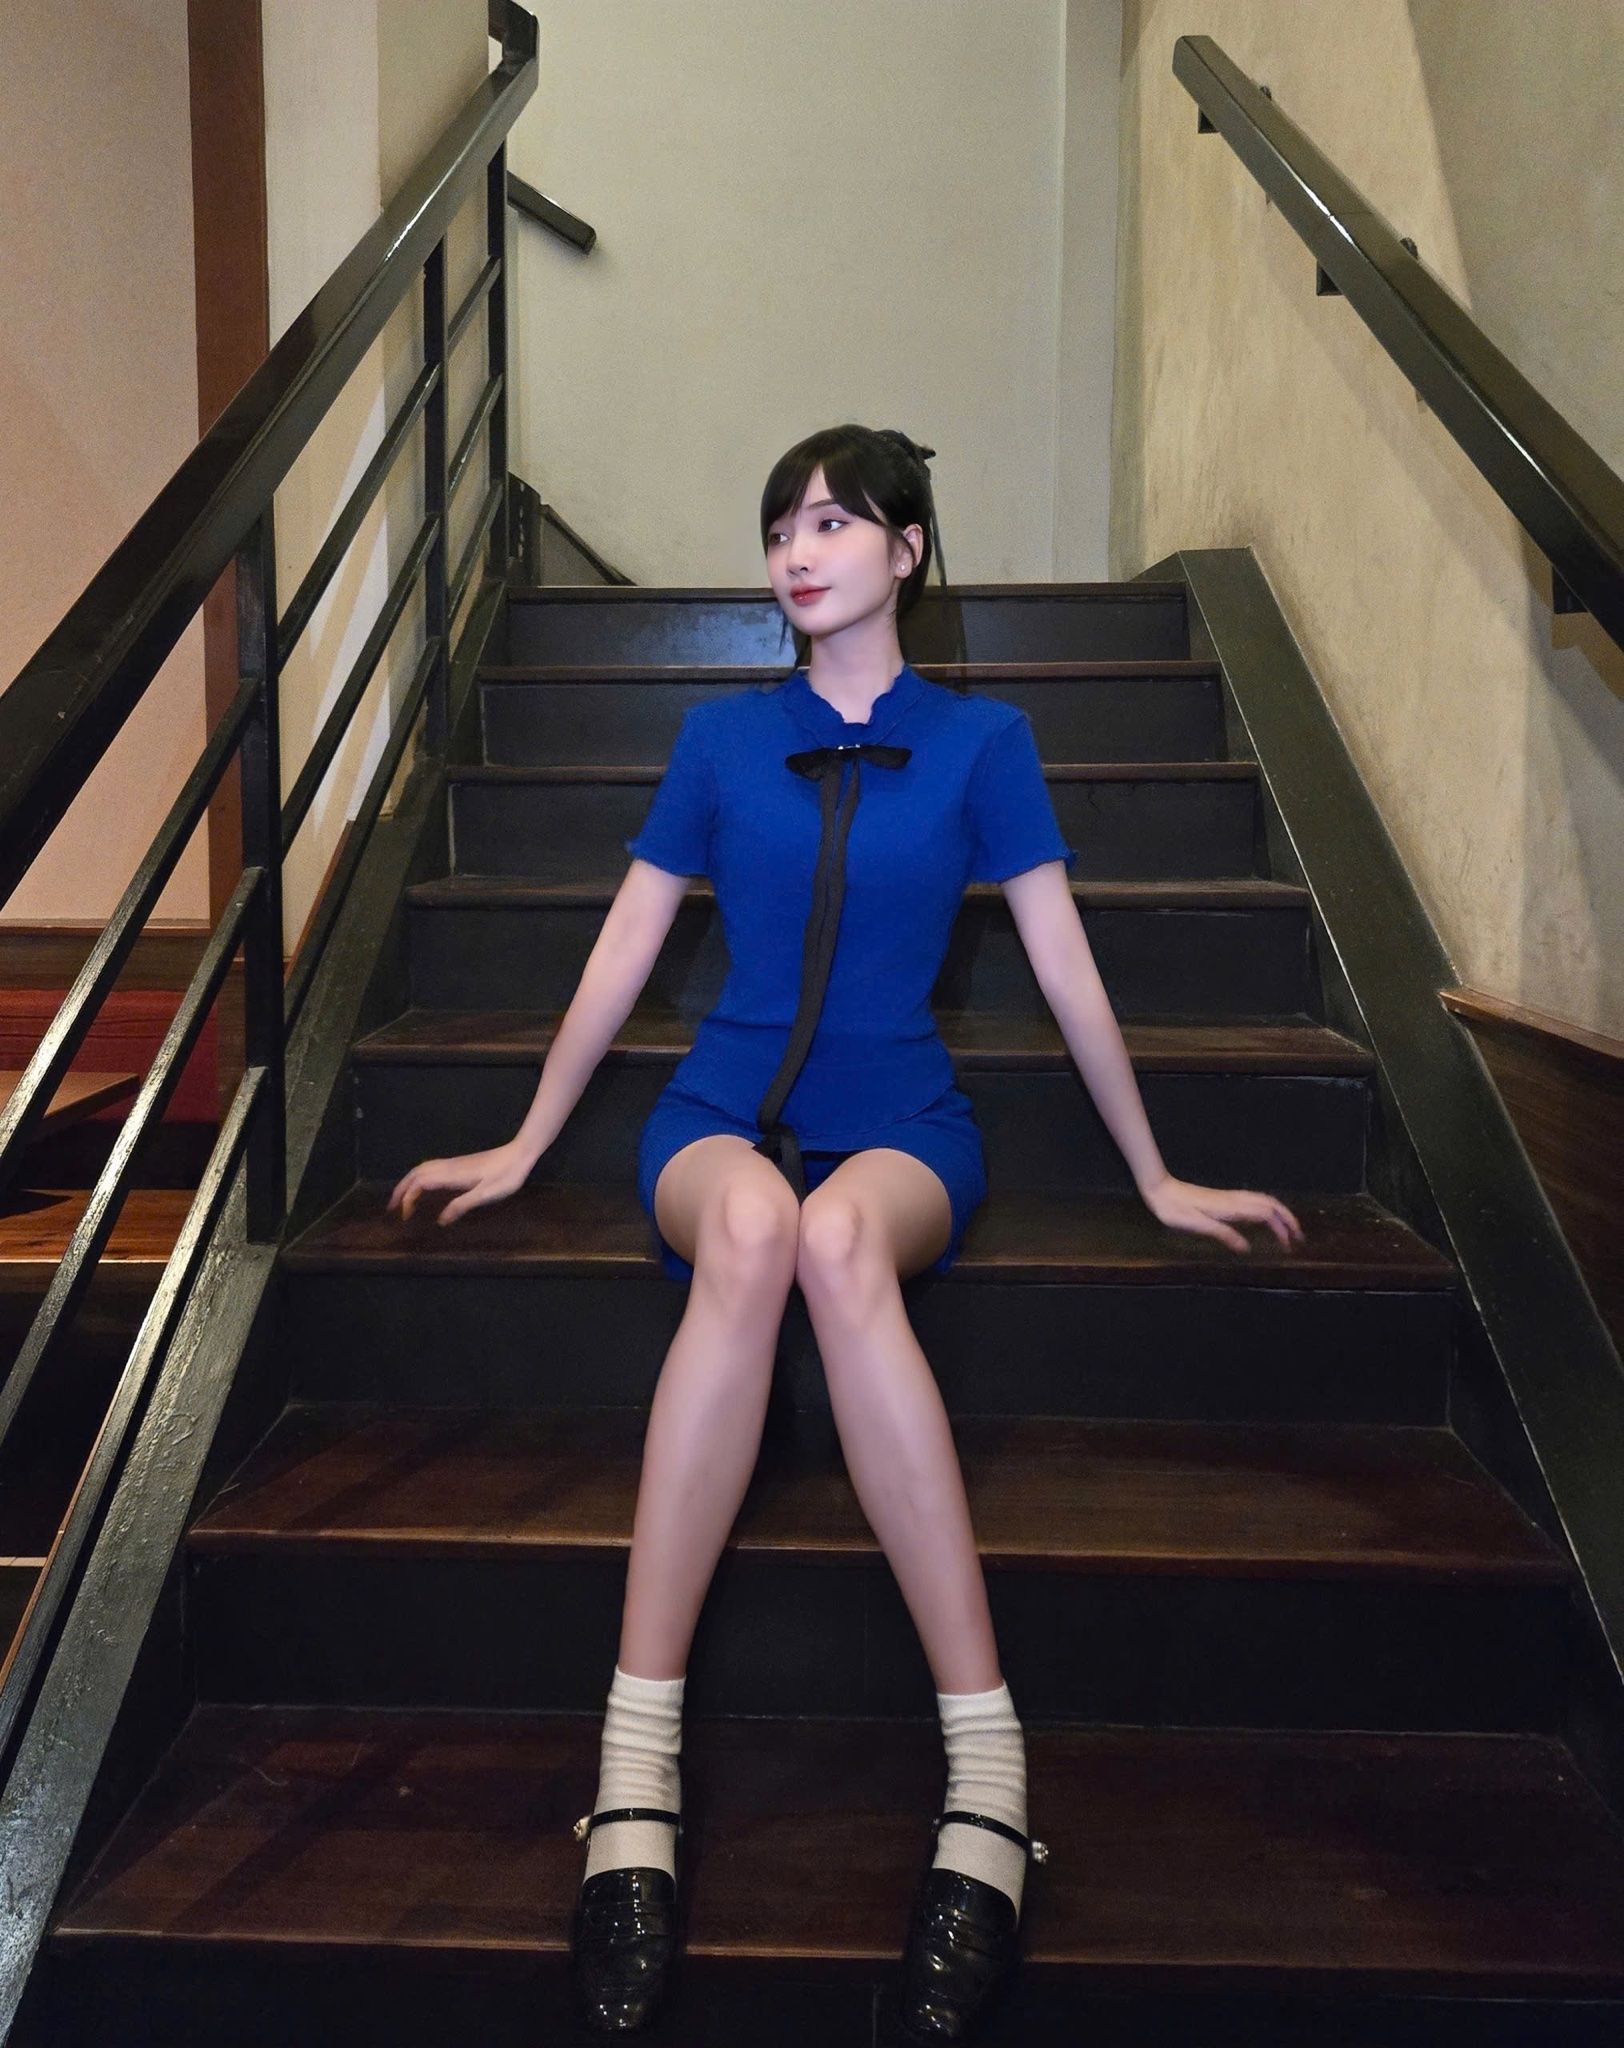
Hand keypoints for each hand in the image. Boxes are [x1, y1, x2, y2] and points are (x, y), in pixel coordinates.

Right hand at [387, 1140, 535, 1225]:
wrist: (520, 1154)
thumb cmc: (506, 1176)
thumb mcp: (486, 1194)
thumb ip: (462, 1205)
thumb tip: (440, 1221)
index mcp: (452, 1174)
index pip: (420, 1183)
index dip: (408, 1198)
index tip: (405, 1216)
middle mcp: (449, 1166)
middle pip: (416, 1173)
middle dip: (401, 1189)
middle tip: (391, 1208)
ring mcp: (454, 1163)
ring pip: (423, 1169)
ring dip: (409, 1182)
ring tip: (403, 1198)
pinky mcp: (460, 1164)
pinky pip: (432, 1168)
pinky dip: (420, 1178)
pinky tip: (425, 1187)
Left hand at [1139, 1173, 1304, 1252]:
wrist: (1160, 1190)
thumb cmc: (1176, 1210)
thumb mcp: (1197, 1225)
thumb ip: (1222, 1234)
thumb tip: (1246, 1248)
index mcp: (1231, 1207)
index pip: (1266, 1213)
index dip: (1282, 1227)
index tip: (1292, 1243)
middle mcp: (1233, 1200)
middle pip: (1270, 1204)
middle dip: (1287, 1219)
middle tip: (1298, 1238)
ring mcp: (1228, 1198)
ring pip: (1262, 1201)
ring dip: (1278, 1214)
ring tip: (1287, 1230)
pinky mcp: (1222, 1199)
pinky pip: (1251, 1202)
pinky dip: (1265, 1210)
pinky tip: (1263, 1219)